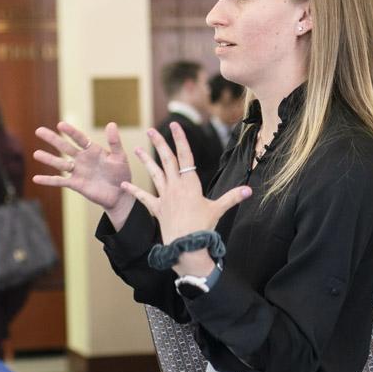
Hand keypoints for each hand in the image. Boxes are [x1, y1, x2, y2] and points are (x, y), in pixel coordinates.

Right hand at [31, 121, 132, 211]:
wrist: (119, 194)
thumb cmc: (120, 173)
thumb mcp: (120, 157)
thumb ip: (114, 142)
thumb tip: (111, 123)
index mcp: (92, 150)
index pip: (79, 138)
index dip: (70, 132)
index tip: (60, 125)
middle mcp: (82, 159)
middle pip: (64, 147)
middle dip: (52, 139)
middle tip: (38, 130)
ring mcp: (77, 171)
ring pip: (60, 163)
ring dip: (48, 159)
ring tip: (35, 154)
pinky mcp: (75, 184)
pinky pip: (59, 181)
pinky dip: (48, 180)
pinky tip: (36, 179)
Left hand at [124, 122, 251, 259]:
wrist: (186, 246)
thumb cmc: (203, 227)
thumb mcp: (218, 209)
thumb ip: (232, 197)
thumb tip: (249, 190)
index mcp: (190, 184)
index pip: (185, 156)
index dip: (180, 139)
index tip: (175, 125)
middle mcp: (175, 186)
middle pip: (166, 160)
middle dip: (159, 143)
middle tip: (150, 130)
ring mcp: (164, 197)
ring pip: (154, 174)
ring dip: (145, 161)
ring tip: (136, 149)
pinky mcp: (157, 209)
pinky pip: (144, 198)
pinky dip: (134, 191)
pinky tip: (123, 184)